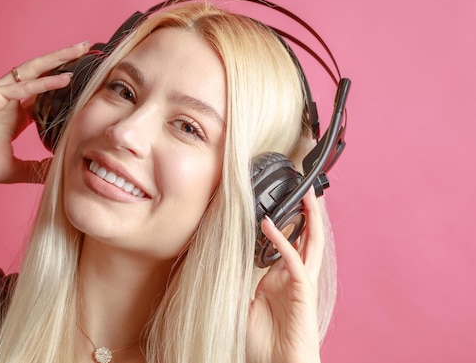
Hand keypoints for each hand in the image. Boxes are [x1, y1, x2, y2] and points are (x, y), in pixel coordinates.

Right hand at [0, 41, 89, 186]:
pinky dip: (42, 83)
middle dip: (67, 61)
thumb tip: (55, 173)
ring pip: (33, 72)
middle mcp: (10, 100)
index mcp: (16, 116)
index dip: (66, 86)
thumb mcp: (11, 170)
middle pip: (43, 74)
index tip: (90, 80)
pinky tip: (63, 78)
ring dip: (58, 60)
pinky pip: (21, 88)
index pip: (47, 95)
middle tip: (90, 49)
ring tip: (80, 49)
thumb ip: (33, 169)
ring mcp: (0, 96)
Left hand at [246, 190, 324, 362]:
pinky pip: (294, 262)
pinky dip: (283, 242)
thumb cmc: (263, 345)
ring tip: (306, 195)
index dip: (284, 225)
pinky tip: (271, 225)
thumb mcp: (242, 307)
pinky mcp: (304, 294)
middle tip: (304, 190)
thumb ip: (239, 283)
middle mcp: (294, 278)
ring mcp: (301, 284)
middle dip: (308, 214)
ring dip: (309, 218)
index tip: (273, 205)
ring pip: (311, 244)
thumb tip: (225, 263)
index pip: (287, 245)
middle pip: (307, 238)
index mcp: (281, 281)